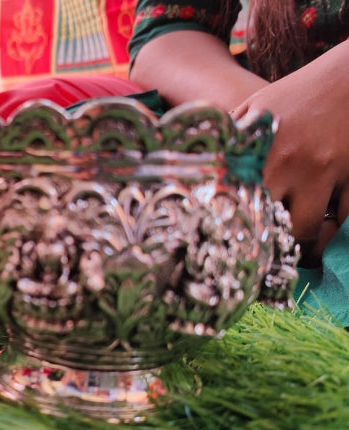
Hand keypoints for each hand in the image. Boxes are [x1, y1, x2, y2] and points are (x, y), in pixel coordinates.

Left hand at [231, 41, 348, 265]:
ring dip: (302, 240)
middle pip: (272, 225)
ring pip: (310, 230)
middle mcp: (291, 164)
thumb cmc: (296, 96)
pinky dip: (332, 227)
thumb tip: (198, 164)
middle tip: (262, 249)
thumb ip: (231, 140)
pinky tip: (322, 224)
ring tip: (293, 242)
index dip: (232, 227)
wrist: (348, 79)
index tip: (228, 240)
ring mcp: (327, 172)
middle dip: (267, 242)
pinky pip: (342, 218)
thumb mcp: (255, 111)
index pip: (238, 202)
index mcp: (261, 151)